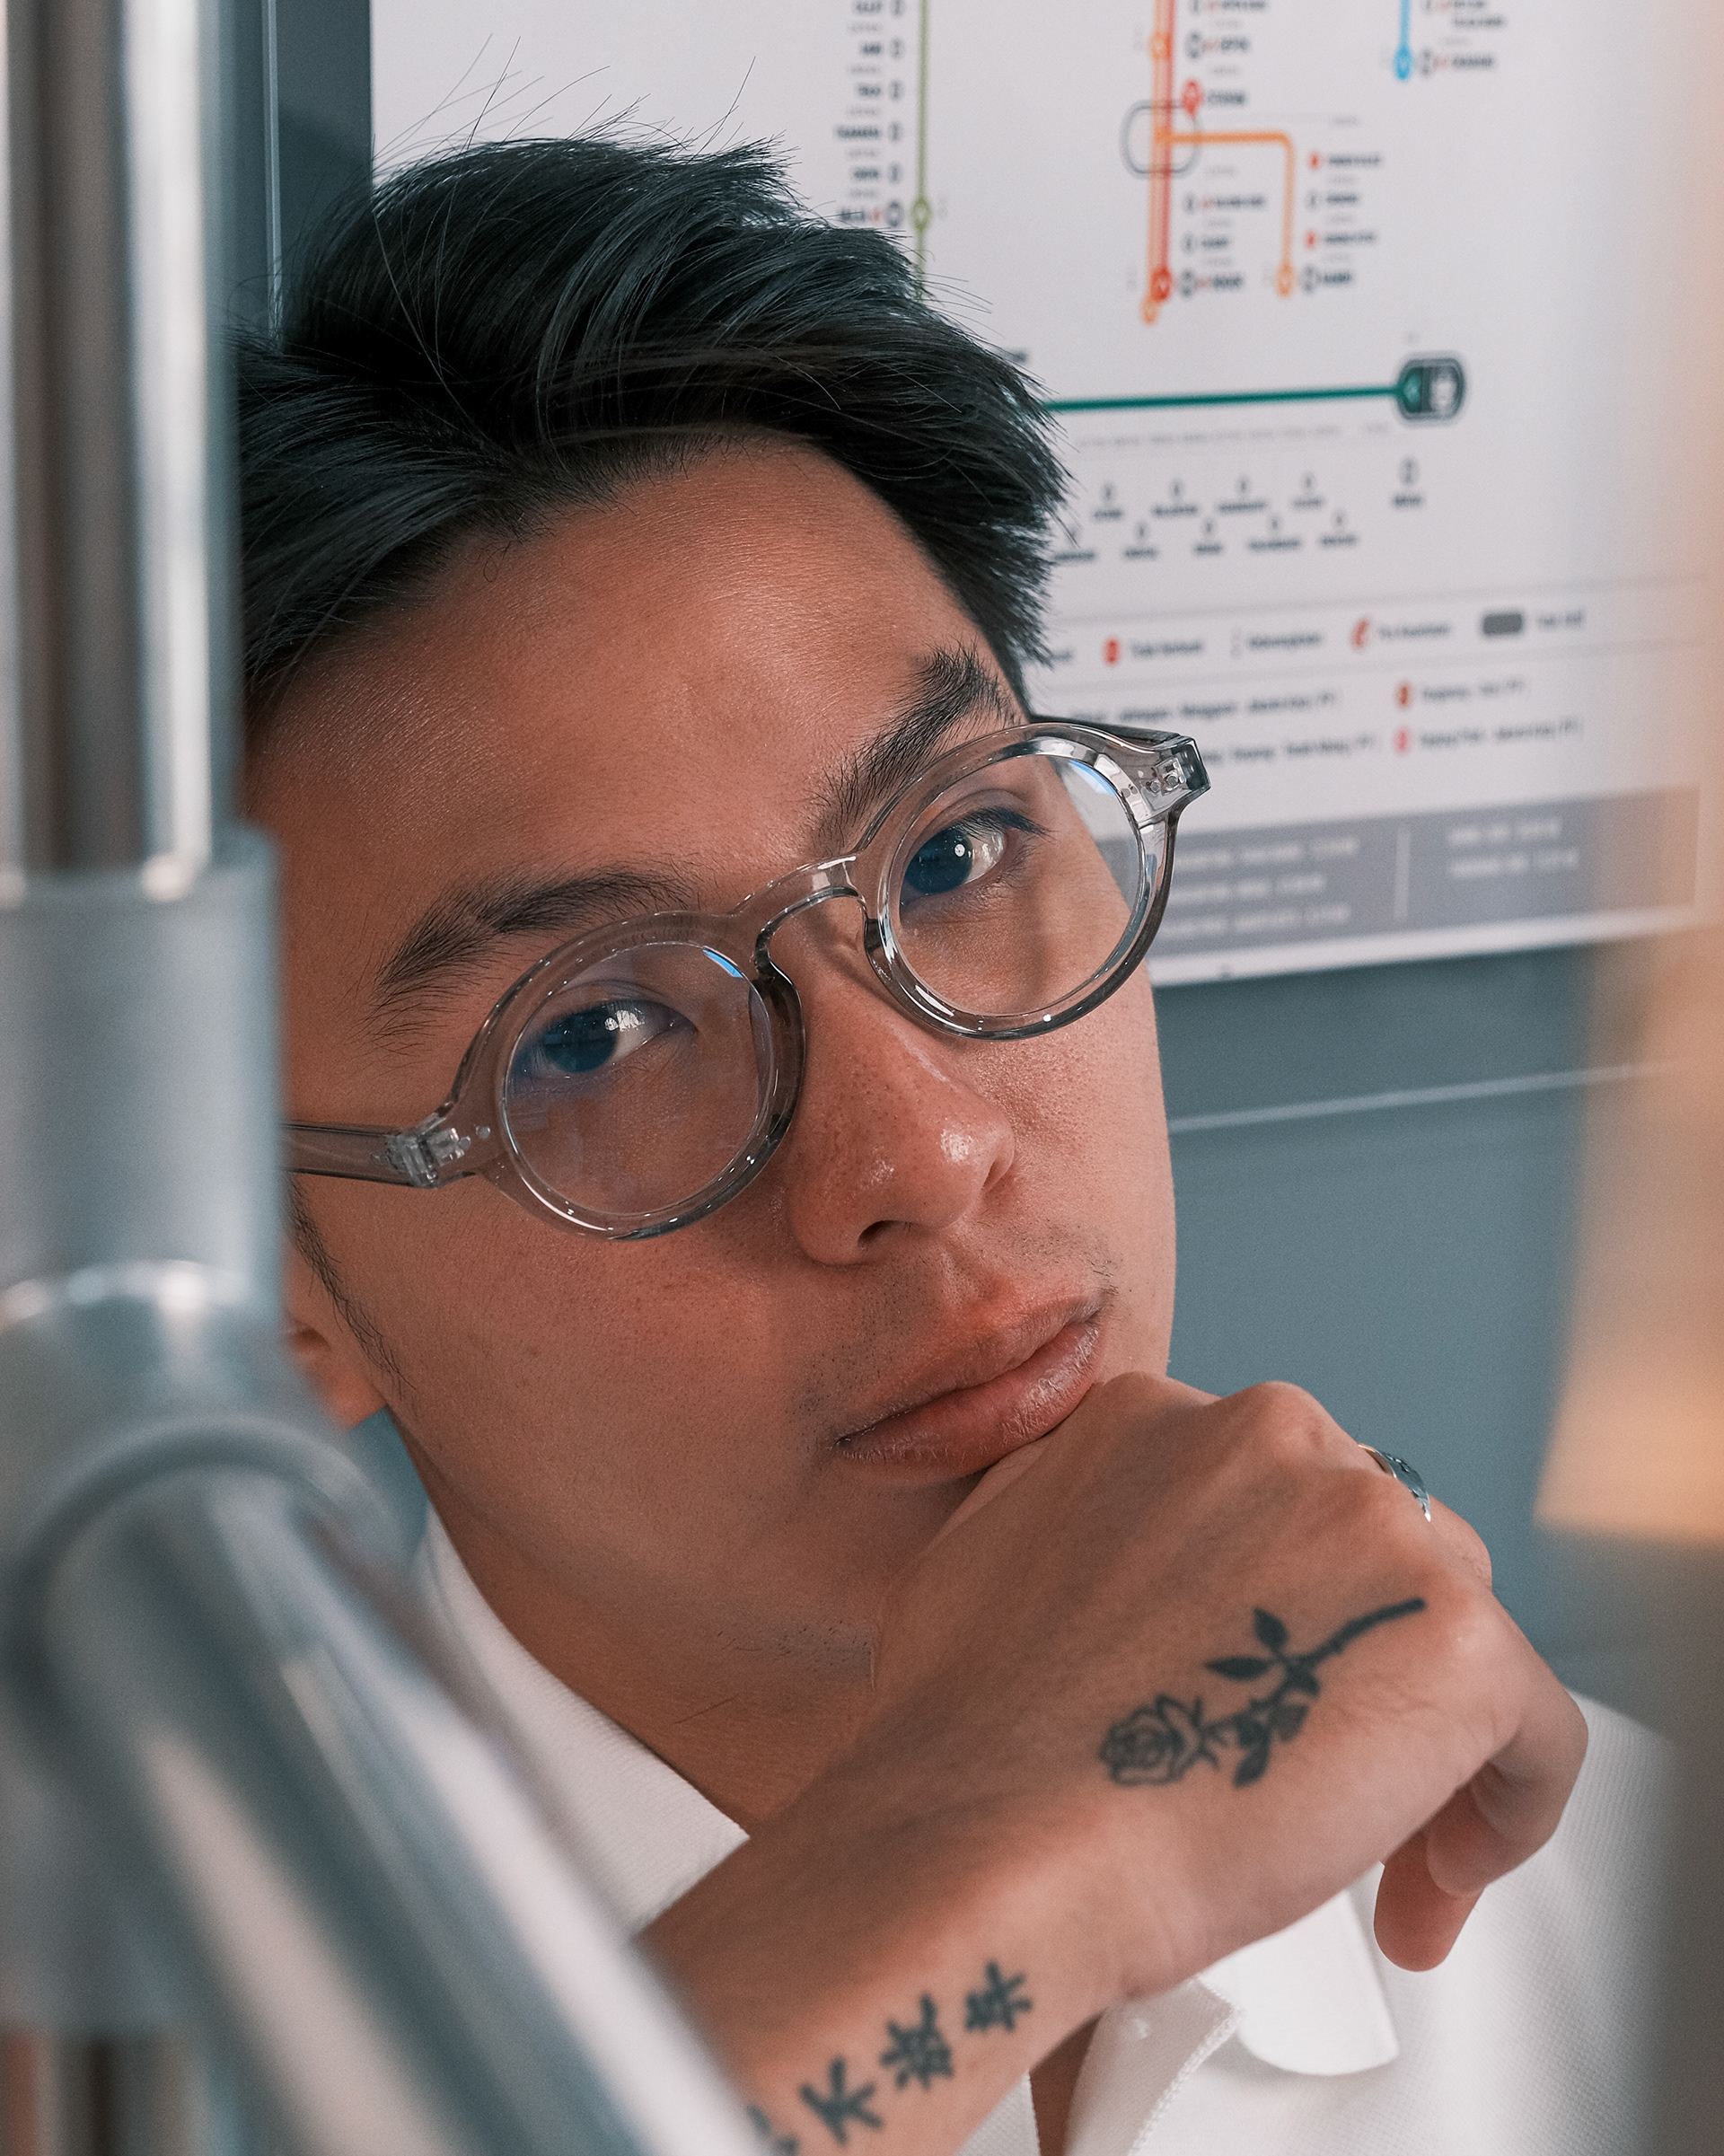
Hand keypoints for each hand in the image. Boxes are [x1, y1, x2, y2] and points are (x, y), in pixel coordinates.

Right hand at [648, 1374, 1585, 2155]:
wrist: (990, 1838)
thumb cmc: (968, 1740)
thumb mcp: (993, 1554)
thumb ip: (1079, 1522)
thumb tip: (1130, 1574)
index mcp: (1157, 1416)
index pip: (1270, 1500)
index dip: (1272, 1617)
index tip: (1258, 1698)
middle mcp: (1272, 1436)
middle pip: (1372, 1549)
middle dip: (1350, 1664)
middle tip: (1311, 1777)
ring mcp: (1372, 1524)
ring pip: (1450, 1629)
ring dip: (1418, 1735)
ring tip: (1377, 1856)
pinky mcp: (1456, 1637)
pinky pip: (1534, 1729)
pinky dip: (1505, 1808)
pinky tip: (1440, 1878)